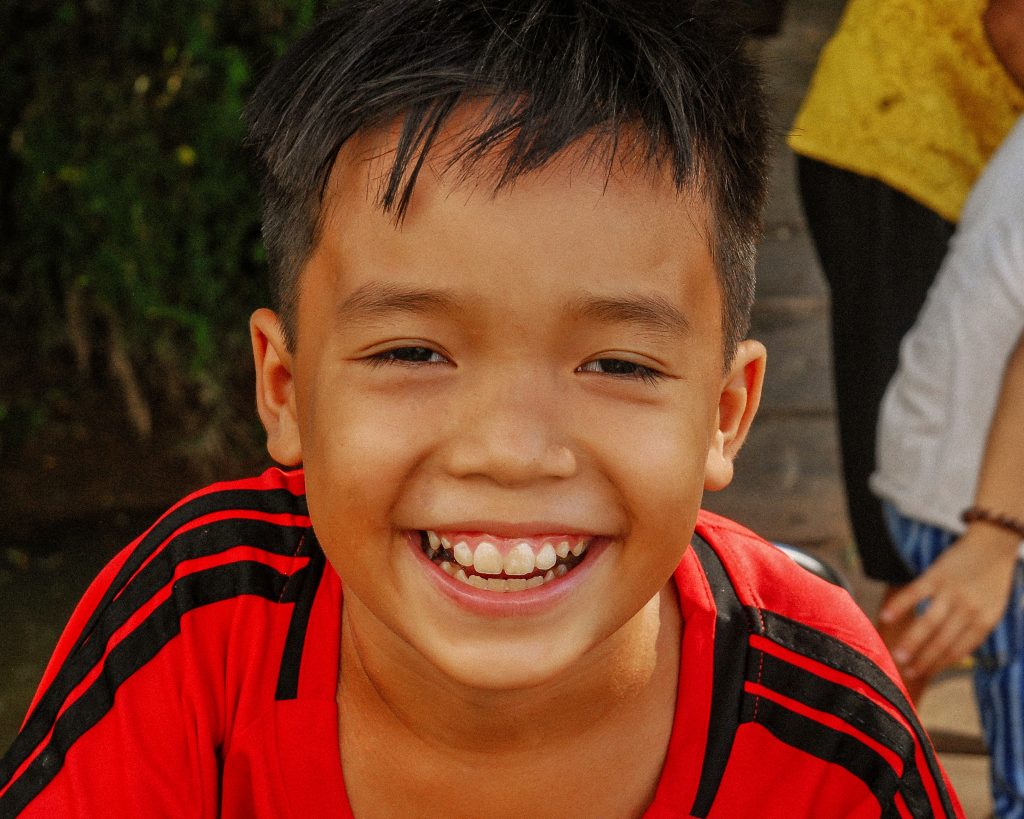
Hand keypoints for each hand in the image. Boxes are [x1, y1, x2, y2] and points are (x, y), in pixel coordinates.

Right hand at [878, 524, 1018, 679]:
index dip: (938, 664)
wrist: (994, 543)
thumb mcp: (993, 608)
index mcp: (986, 621)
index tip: (921, 674)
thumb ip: (974, 628)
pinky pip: (915, 593)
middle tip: (904, 673)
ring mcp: (952, 592)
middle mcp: (970, 609)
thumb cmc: (991, 579)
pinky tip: (886, 616)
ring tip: (897, 656)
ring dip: (912, 642)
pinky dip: (900, 605)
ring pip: (929, 623)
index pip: (958, 650)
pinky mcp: (937, 575)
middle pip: (942, 641)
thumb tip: (950, 653)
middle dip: (923, 660)